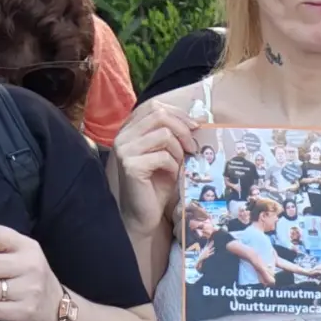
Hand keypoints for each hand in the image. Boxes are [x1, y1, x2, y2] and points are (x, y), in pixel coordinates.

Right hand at [112, 100, 200, 232]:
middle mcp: (123, 135)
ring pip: (163, 135)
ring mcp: (124, 149)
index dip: (178, 113)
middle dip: (183, 129)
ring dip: (179, 150)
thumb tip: (196, 120)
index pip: (154, 106)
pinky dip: (174, 166)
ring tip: (181, 164)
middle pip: (159, 115)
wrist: (144, 214)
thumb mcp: (167, 154)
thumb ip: (173, 136)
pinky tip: (173, 176)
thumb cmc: (157, 185)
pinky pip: (163, 157)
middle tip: (193, 147)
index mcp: (130, 128)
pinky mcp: (130, 165)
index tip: (195, 126)